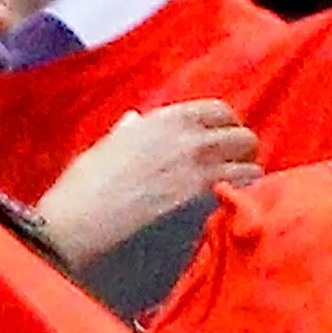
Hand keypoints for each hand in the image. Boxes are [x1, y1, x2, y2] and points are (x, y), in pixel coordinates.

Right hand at [36, 100, 259, 266]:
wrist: (80, 222)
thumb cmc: (83, 184)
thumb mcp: (106, 146)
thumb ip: (129, 132)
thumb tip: (134, 121)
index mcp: (169, 119)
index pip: (221, 110)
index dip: (225, 125)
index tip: (220, 139)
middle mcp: (193, 140)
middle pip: (244, 137)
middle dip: (242, 151)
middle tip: (231, 166)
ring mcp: (203, 173)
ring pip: (251, 167)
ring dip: (246, 177)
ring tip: (233, 191)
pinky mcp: (205, 204)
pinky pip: (243, 194)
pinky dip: (243, 199)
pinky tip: (228, 208)